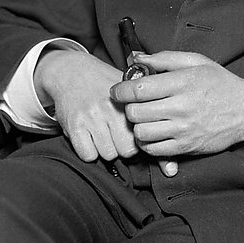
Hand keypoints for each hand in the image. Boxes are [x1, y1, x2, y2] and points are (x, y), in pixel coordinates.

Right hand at [34, 49, 177, 176]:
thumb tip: (171, 170)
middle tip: (117, 133)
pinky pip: (88, 155)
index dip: (141, 137)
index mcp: (131, 98)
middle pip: (127, 150)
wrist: (72, 71)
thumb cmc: (106, 85)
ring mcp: (93, 116)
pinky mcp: (75, 125)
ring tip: (104, 133)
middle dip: (124, 147)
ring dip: (106, 149)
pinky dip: (89, 152)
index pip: (146, 135)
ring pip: (108, 154)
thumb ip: (154, 130)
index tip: (134, 130)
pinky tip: (91, 137)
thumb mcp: (132, 97)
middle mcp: (113, 107)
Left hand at [109, 51, 243, 157]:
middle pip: (135, 112)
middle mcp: (182, 107)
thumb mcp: (197, 62)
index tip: (117, 90)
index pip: (140, 89)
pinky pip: (153, 150)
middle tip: (135, 103)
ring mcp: (184, 130)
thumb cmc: (220, 83)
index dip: (121, 90)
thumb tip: (137, 57)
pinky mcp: (186, 148)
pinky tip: (153, 131)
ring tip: (144, 118)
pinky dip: (146, 142)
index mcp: (184, 82)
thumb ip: (165, 58)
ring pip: (141, 133)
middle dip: (129, 106)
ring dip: (137, 125)